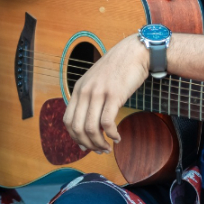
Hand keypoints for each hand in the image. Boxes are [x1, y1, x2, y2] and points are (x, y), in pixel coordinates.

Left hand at [64, 35, 149, 152]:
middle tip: (98, 150)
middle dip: (87, 144)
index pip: (68, 121)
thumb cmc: (118, 68)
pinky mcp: (114, 95)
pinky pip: (107, 122)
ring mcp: (98, 93)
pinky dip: (111, 134)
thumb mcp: (96, 81)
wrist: (135, 52)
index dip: (75, 138)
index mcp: (78, 89)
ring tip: (108, 147)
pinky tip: (118, 137)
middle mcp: (85, 92)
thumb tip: (89, 123)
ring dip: (99, 143)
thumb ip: (90, 98)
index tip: (85, 146)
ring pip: (91, 128)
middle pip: (77, 128)